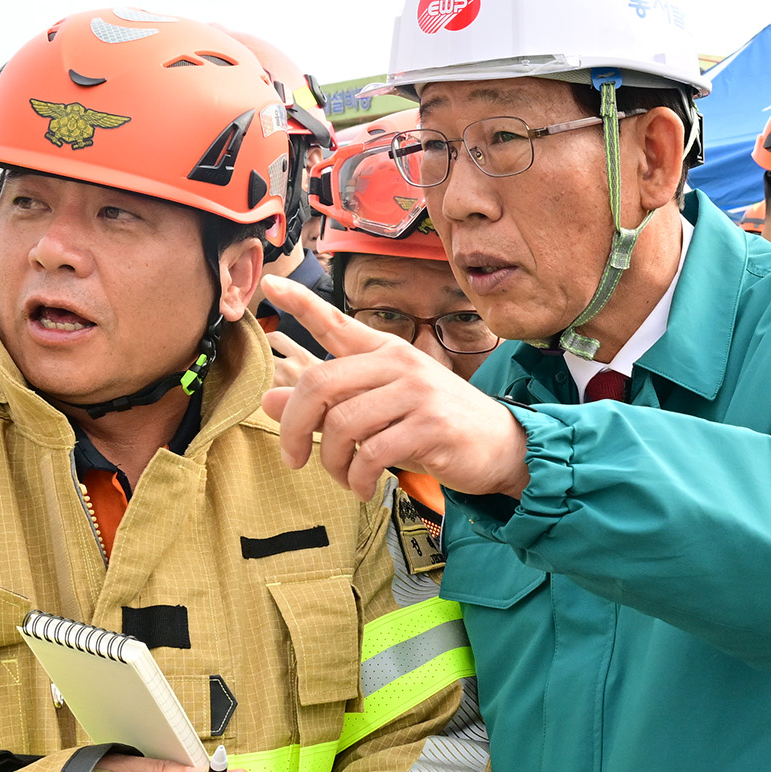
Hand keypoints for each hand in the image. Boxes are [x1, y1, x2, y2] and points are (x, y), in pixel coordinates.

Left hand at [260, 274, 529, 498]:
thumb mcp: (381, 410)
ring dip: (332, 463)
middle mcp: (399, 363)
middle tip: (293, 458)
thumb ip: (329, 403)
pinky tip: (364, 487)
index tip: (270, 284)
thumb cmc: (436, 427)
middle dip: (295, 428)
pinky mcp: (430, 426)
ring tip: (345, 478)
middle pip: (320, 384)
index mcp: (386, 352)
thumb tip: (268, 400)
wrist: (503, 447)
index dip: (300, 302)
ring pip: (342, 424)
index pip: (335, 322)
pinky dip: (359, 478)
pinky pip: (372, 453)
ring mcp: (417, 392)